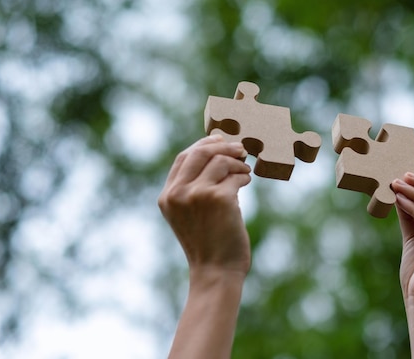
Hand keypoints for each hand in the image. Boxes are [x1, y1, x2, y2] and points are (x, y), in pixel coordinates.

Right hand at [158, 135, 251, 276]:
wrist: (216, 271)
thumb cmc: (207, 243)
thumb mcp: (188, 214)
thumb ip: (192, 188)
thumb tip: (216, 153)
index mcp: (167, 197)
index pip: (183, 158)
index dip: (202, 145)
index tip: (219, 140)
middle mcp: (178, 193)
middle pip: (200, 152)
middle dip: (222, 146)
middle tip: (240, 149)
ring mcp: (197, 195)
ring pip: (221, 161)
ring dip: (237, 163)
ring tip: (245, 171)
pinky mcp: (219, 198)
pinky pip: (236, 176)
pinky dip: (243, 176)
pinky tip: (246, 182)